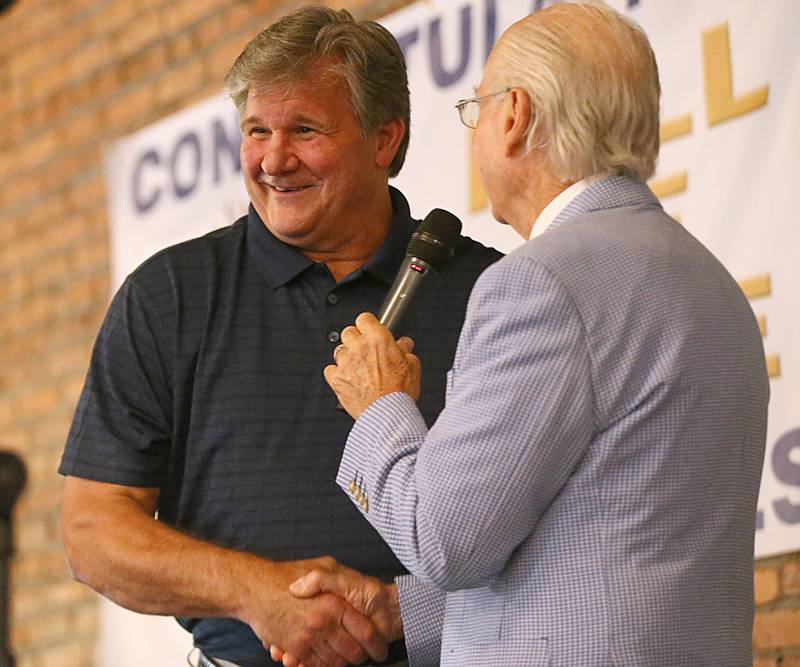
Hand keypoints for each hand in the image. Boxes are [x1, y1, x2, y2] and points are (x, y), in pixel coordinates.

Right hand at [238, 556, 387, 666]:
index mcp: (335, 604)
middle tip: (365, 655)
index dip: (377, 643)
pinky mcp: (294, 649)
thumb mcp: (323, 565)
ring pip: (335, 662)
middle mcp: (323, 624)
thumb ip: (343, 580)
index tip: (380, 649)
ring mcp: (308, 639)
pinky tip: (326, 659)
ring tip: (347, 658)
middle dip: (361, 657)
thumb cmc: (285, 575)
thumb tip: (358, 597)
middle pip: (352, 653)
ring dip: (342, 663)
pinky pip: (314, 665)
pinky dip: (322, 665)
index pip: (365, 632)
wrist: (254, 588)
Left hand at [324, 312, 420, 418]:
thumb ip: (406, 351)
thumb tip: (404, 344)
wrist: (388, 413)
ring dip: (346, 356)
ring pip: (338, 350)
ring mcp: (346, 363)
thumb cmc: (400, 392)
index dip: (367, 324)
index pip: (364, 318)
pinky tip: (346, 378)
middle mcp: (360, 348)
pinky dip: (336, 373)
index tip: (369, 329)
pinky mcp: (337, 379)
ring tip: (357, 367)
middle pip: (348, 332)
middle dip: (355, 338)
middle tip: (363, 349)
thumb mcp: (413, 366)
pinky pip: (329, 369)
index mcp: (378, 339)